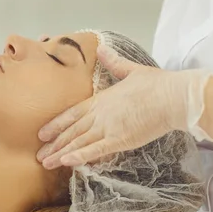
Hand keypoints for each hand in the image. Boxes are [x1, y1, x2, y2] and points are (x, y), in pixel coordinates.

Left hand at [36, 45, 210, 168]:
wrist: (172, 97)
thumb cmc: (156, 84)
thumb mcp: (132, 70)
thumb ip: (114, 62)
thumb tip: (102, 48)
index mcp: (102, 99)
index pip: (73, 113)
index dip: (57, 124)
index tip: (43, 133)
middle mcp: (101, 114)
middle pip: (72, 130)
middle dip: (54, 144)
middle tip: (39, 155)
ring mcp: (109, 127)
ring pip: (79, 142)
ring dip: (61, 153)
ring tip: (46, 163)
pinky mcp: (120, 140)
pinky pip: (96, 150)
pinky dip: (80, 156)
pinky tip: (67, 163)